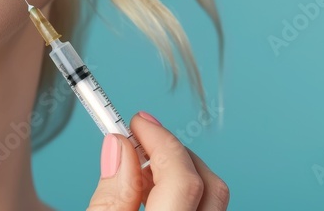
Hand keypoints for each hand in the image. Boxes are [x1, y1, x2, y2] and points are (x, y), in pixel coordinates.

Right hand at [86, 111, 229, 209]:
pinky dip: (184, 196)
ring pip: (213, 200)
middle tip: (141, 137)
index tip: (137, 123)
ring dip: (181, 175)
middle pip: (210, 186)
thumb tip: (119, 146)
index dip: (160, 142)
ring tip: (142, 167)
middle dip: (175, 154)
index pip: (182, 180)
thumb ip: (110, 198)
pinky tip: (153, 195)